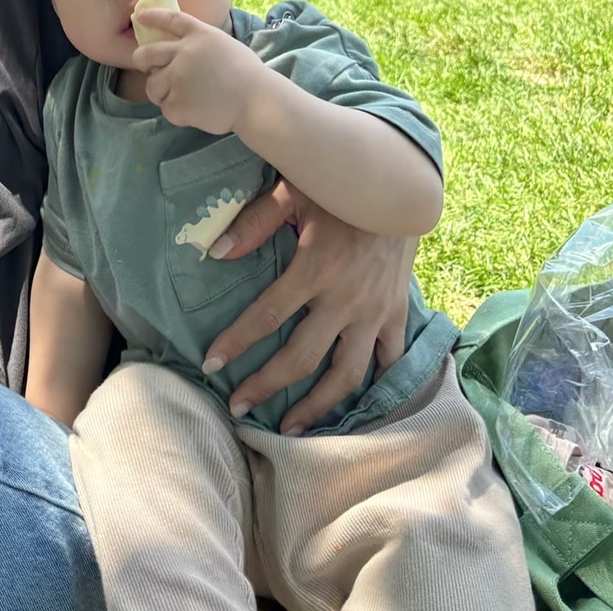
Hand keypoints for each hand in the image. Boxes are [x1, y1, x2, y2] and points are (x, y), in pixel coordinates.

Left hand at [130, 7, 263, 133]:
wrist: (256, 100)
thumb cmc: (247, 74)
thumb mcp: (223, 44)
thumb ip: (200, 43)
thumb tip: (178, 45)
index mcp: (199, 35)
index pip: (169, 19)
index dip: (152, 16)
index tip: (139, 16)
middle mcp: (183, 53)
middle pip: (146, 53)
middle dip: (142, 60)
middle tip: (147, 67)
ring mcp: (178, 79)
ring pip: (152, 85)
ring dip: (160, 90)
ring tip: (179, 95)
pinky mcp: (177, 104)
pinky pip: (165, 108)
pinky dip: (175, 111)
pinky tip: (193, 110)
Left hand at [201, 180, 416, 433]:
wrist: (401, 185)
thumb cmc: (338, 185)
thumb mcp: (293, 191)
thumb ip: (255, 222)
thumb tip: (215, 252)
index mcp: (314, 268)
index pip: (266, 315)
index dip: (236, 341)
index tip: (211, 363)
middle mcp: (344, 299)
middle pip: (301, 357)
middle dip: (266, 385)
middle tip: (237, 406)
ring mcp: (374, 312)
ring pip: (346, 374)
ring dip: (317, 405)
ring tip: (290, 427)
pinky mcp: (395, 314)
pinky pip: (387, 360)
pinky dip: (373, 386)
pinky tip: (352, 405)